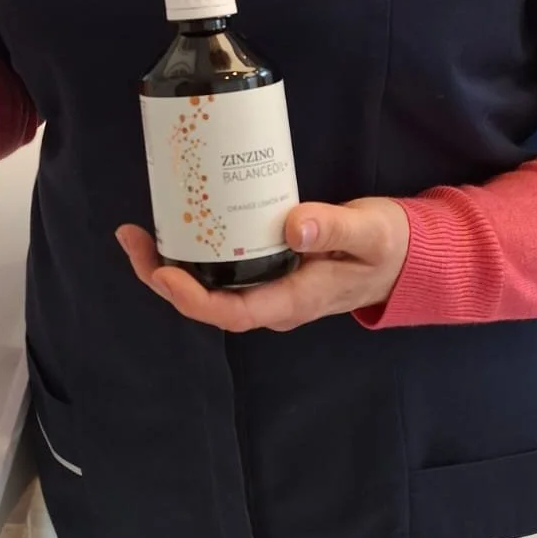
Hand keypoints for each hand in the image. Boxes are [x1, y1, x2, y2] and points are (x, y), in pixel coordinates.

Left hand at [116, 198, 410, 332]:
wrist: (404, 255)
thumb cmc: (387, 246)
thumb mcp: (369, 234)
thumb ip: (335, 229)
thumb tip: (294, 226)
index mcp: (294, 301)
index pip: (233, 313)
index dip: (192, 299)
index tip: (163, 272)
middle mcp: (273, 300)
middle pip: (208, 303)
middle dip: (163, 278)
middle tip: (132, 238)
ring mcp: (268, 286)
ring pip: (209, 288)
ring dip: (169, 266)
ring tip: (137, 233)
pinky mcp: (267, 266)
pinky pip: (221, 268)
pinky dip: (193, 251)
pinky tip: (176, 225)